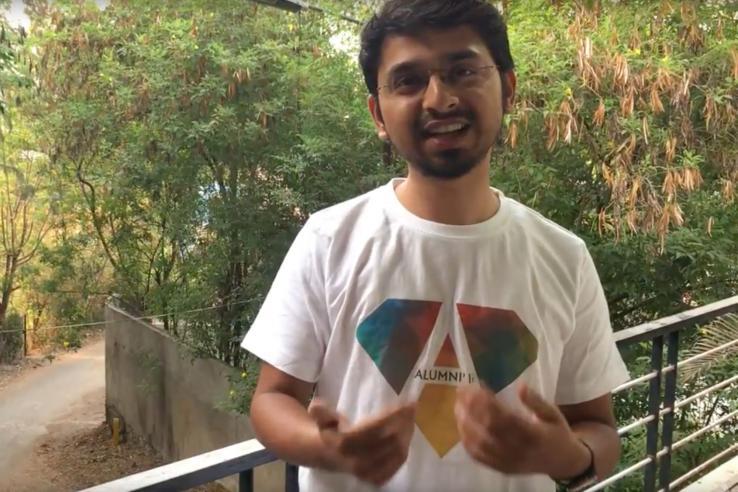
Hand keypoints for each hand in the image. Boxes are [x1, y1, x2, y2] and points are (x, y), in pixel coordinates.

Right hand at [308, 399, 415, 485]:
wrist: (329, 456)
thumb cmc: (332, 432)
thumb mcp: (323, 419)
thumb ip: (321, 412)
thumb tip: (315, 406)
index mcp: (345, 444)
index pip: (376, 428)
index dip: (394, 415)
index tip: (408, 402)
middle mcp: (357, 461)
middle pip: (390, 440)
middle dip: (404, 422)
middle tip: (412, 408)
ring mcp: (368, 473)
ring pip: (397, 452)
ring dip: (408, 433)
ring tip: (412, 418)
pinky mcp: (376, 479)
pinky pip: (398, 464)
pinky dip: (406, 447)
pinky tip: (408, 434)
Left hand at [454, 384, 590, 478]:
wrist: (563, 462)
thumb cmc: (557, 433)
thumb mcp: (553, 414)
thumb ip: (536, 401)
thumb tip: (520, 385)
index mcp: (534, 435)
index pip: (504, 418)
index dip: (487, 402)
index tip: (475, 386)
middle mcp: (519, 450)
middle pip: (488, 429)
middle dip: (471, 409)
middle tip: (461, 391)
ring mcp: (508, 462)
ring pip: (480, 444)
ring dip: (465, 423)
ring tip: (458, 405)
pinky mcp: (501, 468)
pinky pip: (480, 457)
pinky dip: (467, 442)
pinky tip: (462, 426)